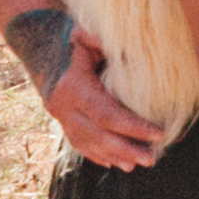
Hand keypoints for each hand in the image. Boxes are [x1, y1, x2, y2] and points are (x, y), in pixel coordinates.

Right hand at [26, 22, 165, 172]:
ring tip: (136, 164)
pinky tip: (113, 163)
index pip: (106, 114)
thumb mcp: (86, 34)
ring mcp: (59, 116)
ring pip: (86, 143)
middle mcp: (62, 106)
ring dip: (112, 156)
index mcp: (72, 87)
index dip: (132, 127)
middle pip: (96, 136)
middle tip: (152, 160)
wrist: (39, 45)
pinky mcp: (61, 120)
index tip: (158, 133)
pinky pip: (78, 143)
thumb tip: (134, 50)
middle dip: (125, 149)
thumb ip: (105, 43)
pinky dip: (96, 154)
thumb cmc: (70, 38)